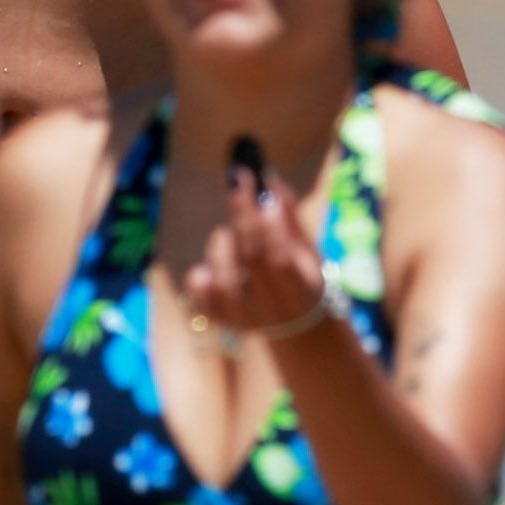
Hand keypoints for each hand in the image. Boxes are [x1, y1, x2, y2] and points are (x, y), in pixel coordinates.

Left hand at [179, 144, 334, 341]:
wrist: (297, 325)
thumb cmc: (301, 276)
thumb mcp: (306, 250)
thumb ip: (288, 217)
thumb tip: (267, 179)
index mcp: (302, 293)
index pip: (278, 256)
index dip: (265, 219)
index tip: (256, 180)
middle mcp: (272, 311)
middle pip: (250, 261)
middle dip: (242, 215)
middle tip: (237, 182)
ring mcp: (243, 319)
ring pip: (222, 277)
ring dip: (222, 244)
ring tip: (229, 236)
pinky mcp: (220, 319)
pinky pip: (198, 292)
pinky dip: (200, 273)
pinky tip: (211, 267)